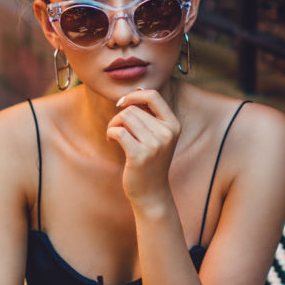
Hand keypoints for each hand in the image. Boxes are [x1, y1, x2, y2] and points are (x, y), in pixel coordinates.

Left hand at [106, 88, 180, 204]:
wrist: (152, 193)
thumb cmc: (150, 162)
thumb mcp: (158, 137)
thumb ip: (150, 116)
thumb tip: (134, 92)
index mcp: (174, 125)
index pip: (153, 95)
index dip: (134, 95)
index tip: (122, 103)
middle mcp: (167, 133)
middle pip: (133, 108)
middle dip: (119, 116)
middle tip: (117, 130)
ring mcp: (155, 145)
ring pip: (125, 117)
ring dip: (114, 124)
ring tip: (114, 135)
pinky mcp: (140, 155)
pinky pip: (118, 131)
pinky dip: (111, 133)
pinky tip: (111, 140)